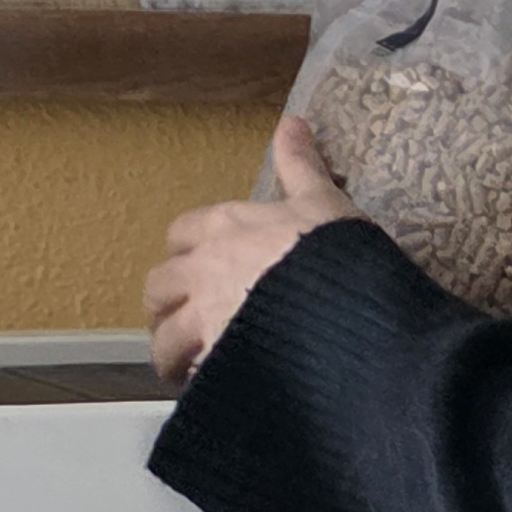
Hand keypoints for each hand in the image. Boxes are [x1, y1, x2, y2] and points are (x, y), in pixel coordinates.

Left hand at [147, 116, 359, 384]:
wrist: (352, 310)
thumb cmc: (340, 256)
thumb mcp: (323, 200)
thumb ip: (300, 165)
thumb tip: (292, 124)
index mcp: (225, 227)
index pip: (181, 233)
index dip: (188, 251)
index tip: (199, 267)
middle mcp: (204, 271)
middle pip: (159, 287)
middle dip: (167, 305)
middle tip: (186, 321)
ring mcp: (207, 319)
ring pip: (165, 339)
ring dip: (171, 352)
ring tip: (188, 368)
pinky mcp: (218, 362)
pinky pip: (195, 375)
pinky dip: (201, 381)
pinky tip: (218, 387)